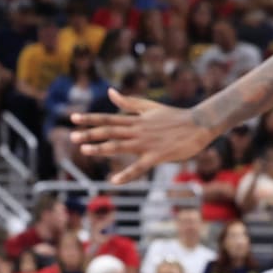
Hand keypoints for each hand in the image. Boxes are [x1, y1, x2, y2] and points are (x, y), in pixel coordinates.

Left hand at [71, 91, 216, 183]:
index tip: (73, 118)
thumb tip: (110, 92)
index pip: (108, 118)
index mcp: (136, 120)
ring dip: (101, 148)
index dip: (90, 118)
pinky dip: (126, 174)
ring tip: (85, 151)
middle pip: (110, 131)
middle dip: (90, 134)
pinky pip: (139, 167)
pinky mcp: (157, 156)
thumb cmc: (174, 116)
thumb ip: (128, 102)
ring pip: (120, 146)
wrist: (199, 124)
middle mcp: (138, 130)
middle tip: (72, 137)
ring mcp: (146, 143)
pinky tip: (114, 181)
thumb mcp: (150, 107)